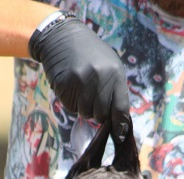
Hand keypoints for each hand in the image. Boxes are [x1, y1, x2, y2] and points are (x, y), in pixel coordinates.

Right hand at [29, 16, 129, 142]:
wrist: (62, 36)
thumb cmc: (90, 55)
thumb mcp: (109, 66)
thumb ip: (114, 90)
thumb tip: (119, 122)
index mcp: (115, 74)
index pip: (120, 109)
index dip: (120, 126)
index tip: (119, 137)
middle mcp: (100, 78)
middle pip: (101, 115)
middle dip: (97, 113)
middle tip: (92, 101)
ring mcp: (81, 81)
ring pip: (85, 113)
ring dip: (83, 107)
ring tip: (81, 90)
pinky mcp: (65, 85)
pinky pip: (70, 107)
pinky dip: (71, 102)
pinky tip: (71, 86)